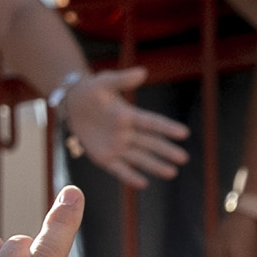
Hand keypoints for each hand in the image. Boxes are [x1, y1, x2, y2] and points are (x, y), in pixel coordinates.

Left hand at [62, 68, 186, 184]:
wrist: (73, 104)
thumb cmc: (92, 91)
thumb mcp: (104, 82)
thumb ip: (122, 79)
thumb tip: (143, 72)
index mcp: (129, 115)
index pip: (152, 123)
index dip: (167, 128)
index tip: (183, 133)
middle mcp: (127, 133)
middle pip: (150, 143)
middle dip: (166, 151)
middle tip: (184, 158)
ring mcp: (117, 147)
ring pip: (139, 158)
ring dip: (155, 166)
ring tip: (172, 173)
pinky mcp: (104, 158)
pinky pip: (119, 169)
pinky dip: (130, 176)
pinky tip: (143, 184)